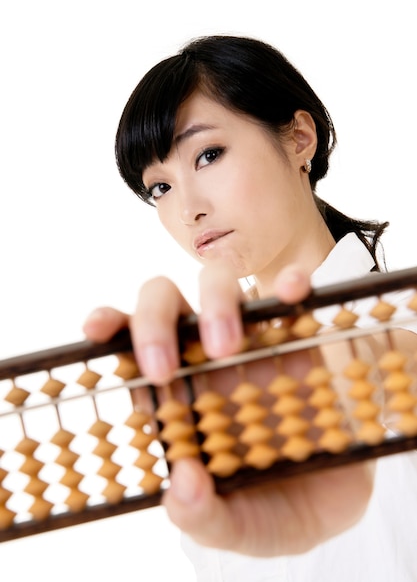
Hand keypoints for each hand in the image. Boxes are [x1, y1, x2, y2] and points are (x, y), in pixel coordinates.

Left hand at [83, 263, 373, 556]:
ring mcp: (255, 342)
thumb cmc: (280, 509)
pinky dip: (289, 285)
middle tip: (164, 368)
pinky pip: (290, 293)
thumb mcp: (243, 528)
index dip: (111, 328)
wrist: (347, 498)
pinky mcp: (300, 336)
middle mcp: (208, 360)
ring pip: (219, 285)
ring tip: (230, 346)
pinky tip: (295, 293)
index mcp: (180, 399)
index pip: (131, 350)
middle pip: (165, 305)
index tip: (95, 329)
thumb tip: (182, 483)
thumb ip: (205, 517)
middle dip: (154, 323)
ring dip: (215, 303)